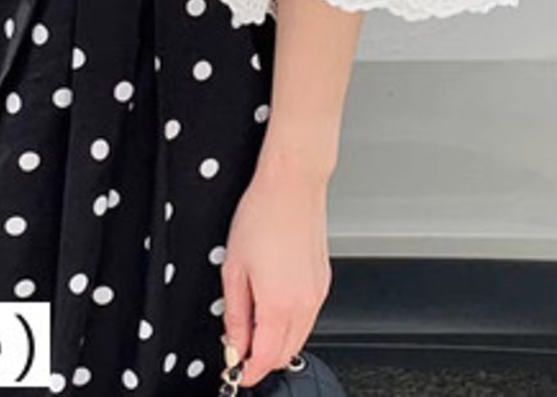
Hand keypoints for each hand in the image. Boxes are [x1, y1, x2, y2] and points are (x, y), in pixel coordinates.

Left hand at [221, 159, 331, 387]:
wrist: (292, 184)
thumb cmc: (262, 215)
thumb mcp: (233, 268)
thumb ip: (234, 315)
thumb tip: (234, 345)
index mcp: (279, 303)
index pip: (265, 360)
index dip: (246, 372)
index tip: (234, 372)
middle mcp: (304, 303)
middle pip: (285, 355)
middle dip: (261, 360)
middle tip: (239, 347)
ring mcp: (318, 293)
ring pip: (299, 339)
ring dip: (277, 342)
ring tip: (253, 321)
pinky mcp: (323, 282)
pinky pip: (308, 318)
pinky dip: (290, 323)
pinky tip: (272, 303)